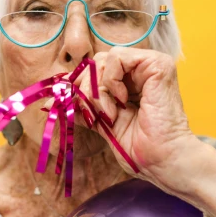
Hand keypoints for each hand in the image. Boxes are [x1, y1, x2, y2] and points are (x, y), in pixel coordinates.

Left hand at [72, 48, 199, 185]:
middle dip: (85, 89)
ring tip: (112, 113)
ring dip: (98, 90)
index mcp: (130, 83)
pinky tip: (122, 101)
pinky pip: (117, 57)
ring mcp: (150, 64)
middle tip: (95, 113)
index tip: (62, 103)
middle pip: (96, 63)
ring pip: (103, 60)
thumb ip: (84, 108)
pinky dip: (111, 81)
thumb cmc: (140, 149)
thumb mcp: (103, 124)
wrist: (162, 160)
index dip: (76, 84)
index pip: (95, 70)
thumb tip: (53, 101)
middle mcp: (140, 70)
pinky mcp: (157, 64)